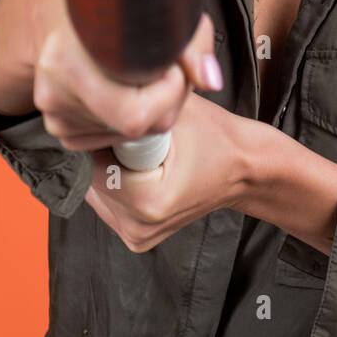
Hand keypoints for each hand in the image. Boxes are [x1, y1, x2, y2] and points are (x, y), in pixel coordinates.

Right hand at [25, 0, 221, 151]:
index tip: (170, 61)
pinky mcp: (58, 127)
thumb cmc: (122, 9)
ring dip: (146, 109)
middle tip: (162, 67)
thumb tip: (210, 82)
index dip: (169, 90)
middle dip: (164, 101)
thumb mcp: (165, 12)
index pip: (136, 114)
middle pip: (137, 128)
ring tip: (136, 73)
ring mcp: (54, 115)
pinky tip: (121, 88)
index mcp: (67, 63)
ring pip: (126, 134)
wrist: (74, 10)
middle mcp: (53, 94)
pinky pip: (110, 138)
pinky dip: (126, 118)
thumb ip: (194, 46)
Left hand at [83, 88, 261, 251]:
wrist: (244, 167)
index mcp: (148, 202)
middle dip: (107, 150)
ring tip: (144, 152)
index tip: (126, 123)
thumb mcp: (177, 110)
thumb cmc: (216, 136)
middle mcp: (139, 227)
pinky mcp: (135, 236)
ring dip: (110, 165)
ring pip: (97, 188)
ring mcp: (137, 236)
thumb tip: (98, 100)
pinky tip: (142, 168)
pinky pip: (108, 199)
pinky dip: (118, 179)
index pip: (93, 162)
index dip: (104, 134)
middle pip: (93, 177)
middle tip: (139, 135)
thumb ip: (137, 107)